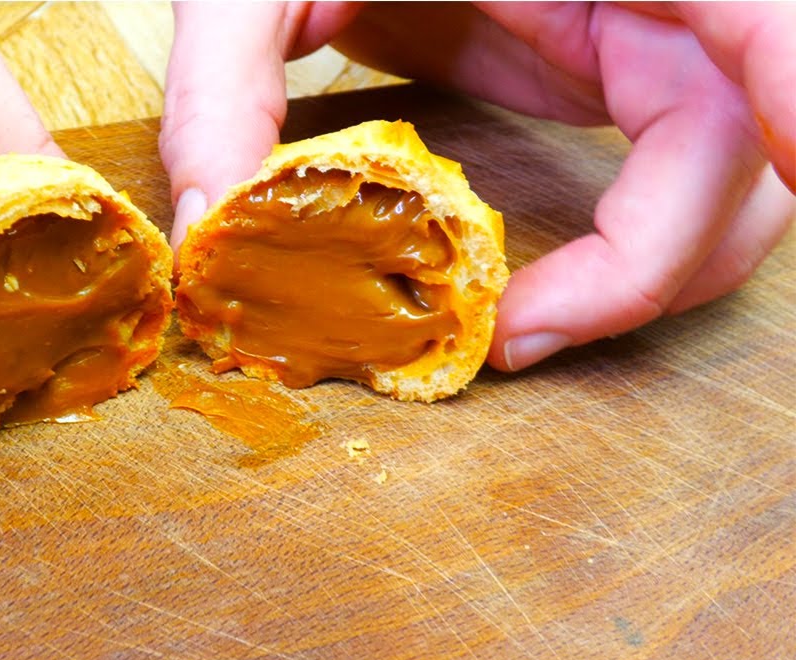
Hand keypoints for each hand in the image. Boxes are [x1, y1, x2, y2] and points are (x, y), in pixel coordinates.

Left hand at [160, 2, 795, 371]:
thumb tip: (210, 229)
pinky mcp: (602, 67)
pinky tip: (533, 295)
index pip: (760, 16)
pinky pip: (662, 181)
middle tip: (519, 335)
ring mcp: (635, 28)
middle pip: (739, 138)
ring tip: (518, 330)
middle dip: (656, 259)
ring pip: (720, 180)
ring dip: (642, 274)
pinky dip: (619, 254)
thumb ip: (224, 87)